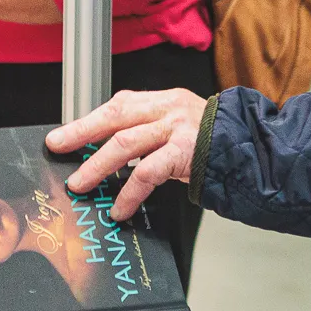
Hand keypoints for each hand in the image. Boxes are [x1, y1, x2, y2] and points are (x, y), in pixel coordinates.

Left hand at [48, 89, 208, 221]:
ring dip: (97, 166)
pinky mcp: (185, 152)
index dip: (89, 120)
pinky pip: (147, 173)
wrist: (253, 152)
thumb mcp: (179, 130)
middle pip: (115, 116)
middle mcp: (168, 109)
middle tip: (57, 146)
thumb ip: (150, 135)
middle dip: (81, 132)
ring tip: (79, 184)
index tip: (64, 135)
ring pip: (125, 143)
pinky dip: (128, 193)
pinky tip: (119, 208)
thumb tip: (110, 157)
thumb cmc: (215, 145)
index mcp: (163, 101)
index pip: (119, 106)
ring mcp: (177, 129)